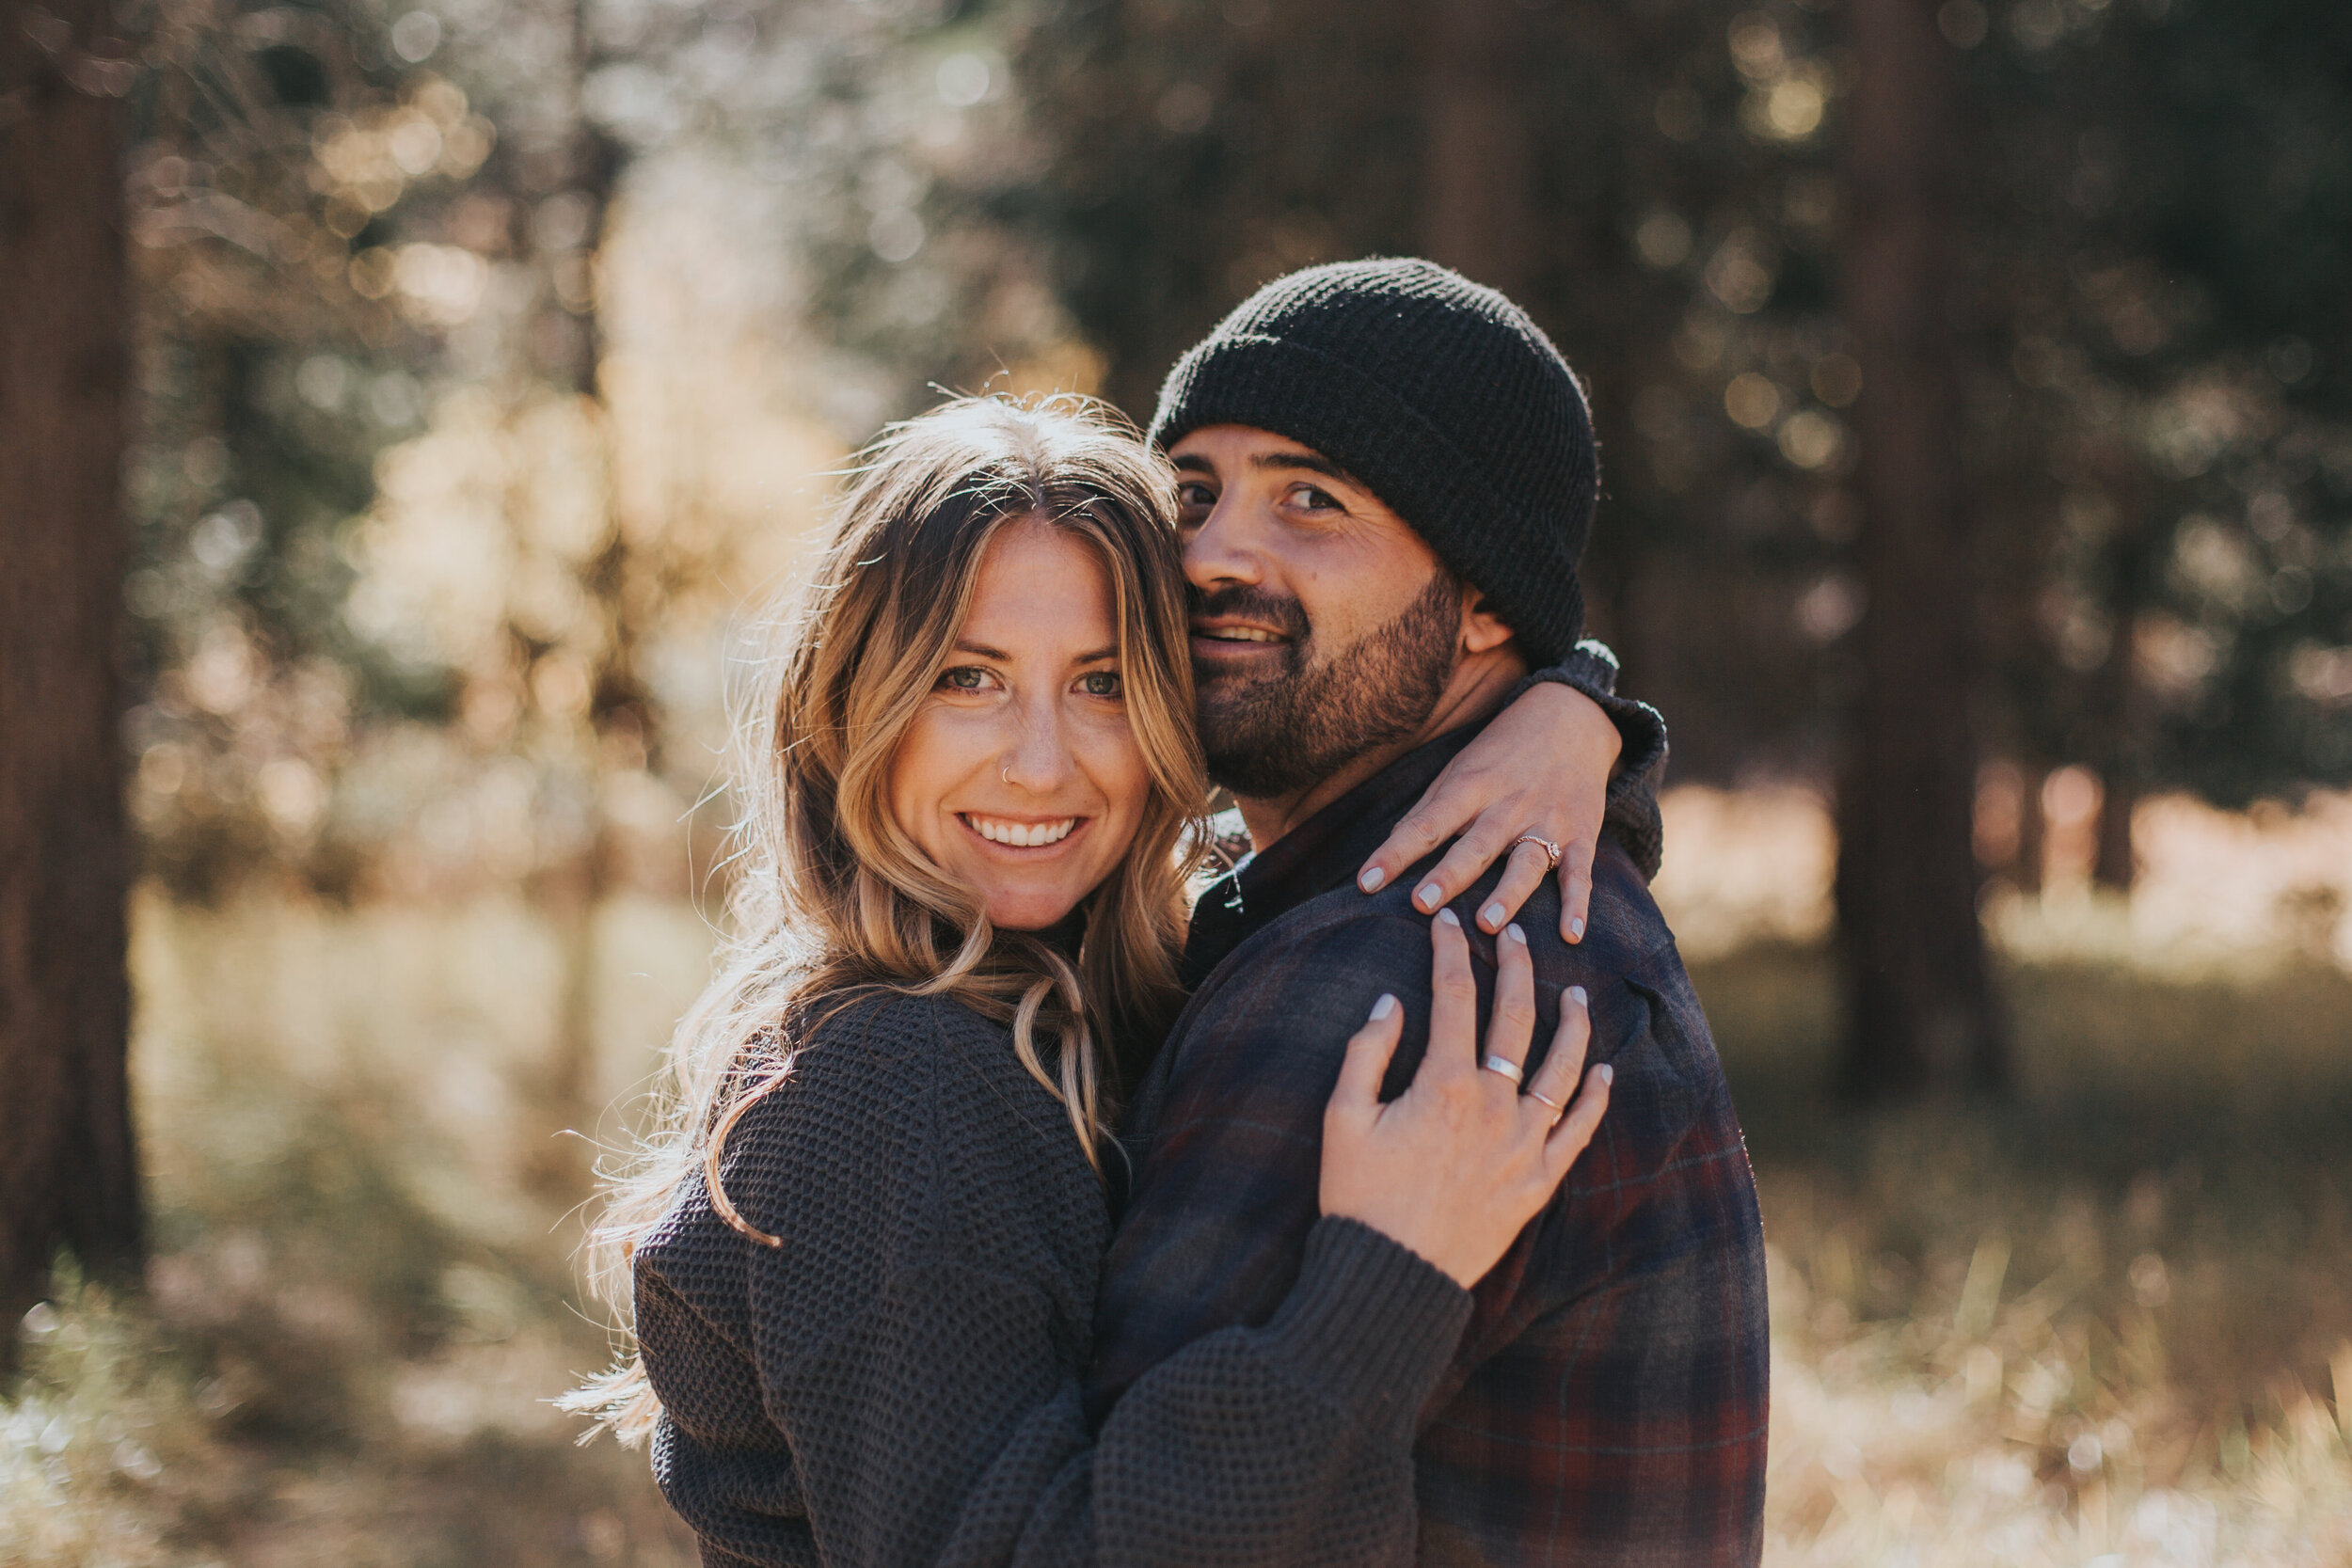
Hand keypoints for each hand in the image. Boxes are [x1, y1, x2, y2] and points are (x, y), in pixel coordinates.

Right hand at [1319, 907, 1611, 1288]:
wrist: (1391, 1274)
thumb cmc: (1357, 1197)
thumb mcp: (1343, 1118)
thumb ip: (1367, 1053)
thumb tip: (1390, 1004)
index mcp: (1443, 1083)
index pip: (1454, 996)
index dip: (1451, 952)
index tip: (1448, 924)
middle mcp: (1494, 1105)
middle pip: (1515, 1018)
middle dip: (1517, 966)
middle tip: (1517, 934)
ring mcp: (1523, 1144)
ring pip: (1561, 1069)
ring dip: (1571, 1025)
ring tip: (1574, 993)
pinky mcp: (1538, 1183)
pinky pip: (1578, 1133)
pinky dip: (1595, 1099)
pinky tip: (1604, 1072)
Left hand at [1355, 682, 1619, 944]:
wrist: (1572, 717)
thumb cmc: (1502, 752)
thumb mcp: (1460, 770)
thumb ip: (1428, 812)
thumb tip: (1389, 850)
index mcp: (1470, 787)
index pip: (1425, 825)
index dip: (1394, 854)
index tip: (1365, 883)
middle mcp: (1508, 806)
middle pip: (1475, 846)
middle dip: (1448, 875)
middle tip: (1422, 904)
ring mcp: (1547, 821)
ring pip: (1526, 863)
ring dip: (1508, 894)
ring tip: (1487, 925)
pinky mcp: (1581, 835)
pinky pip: (1579, 874)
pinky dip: (1578, 904)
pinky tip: (1571, 934)